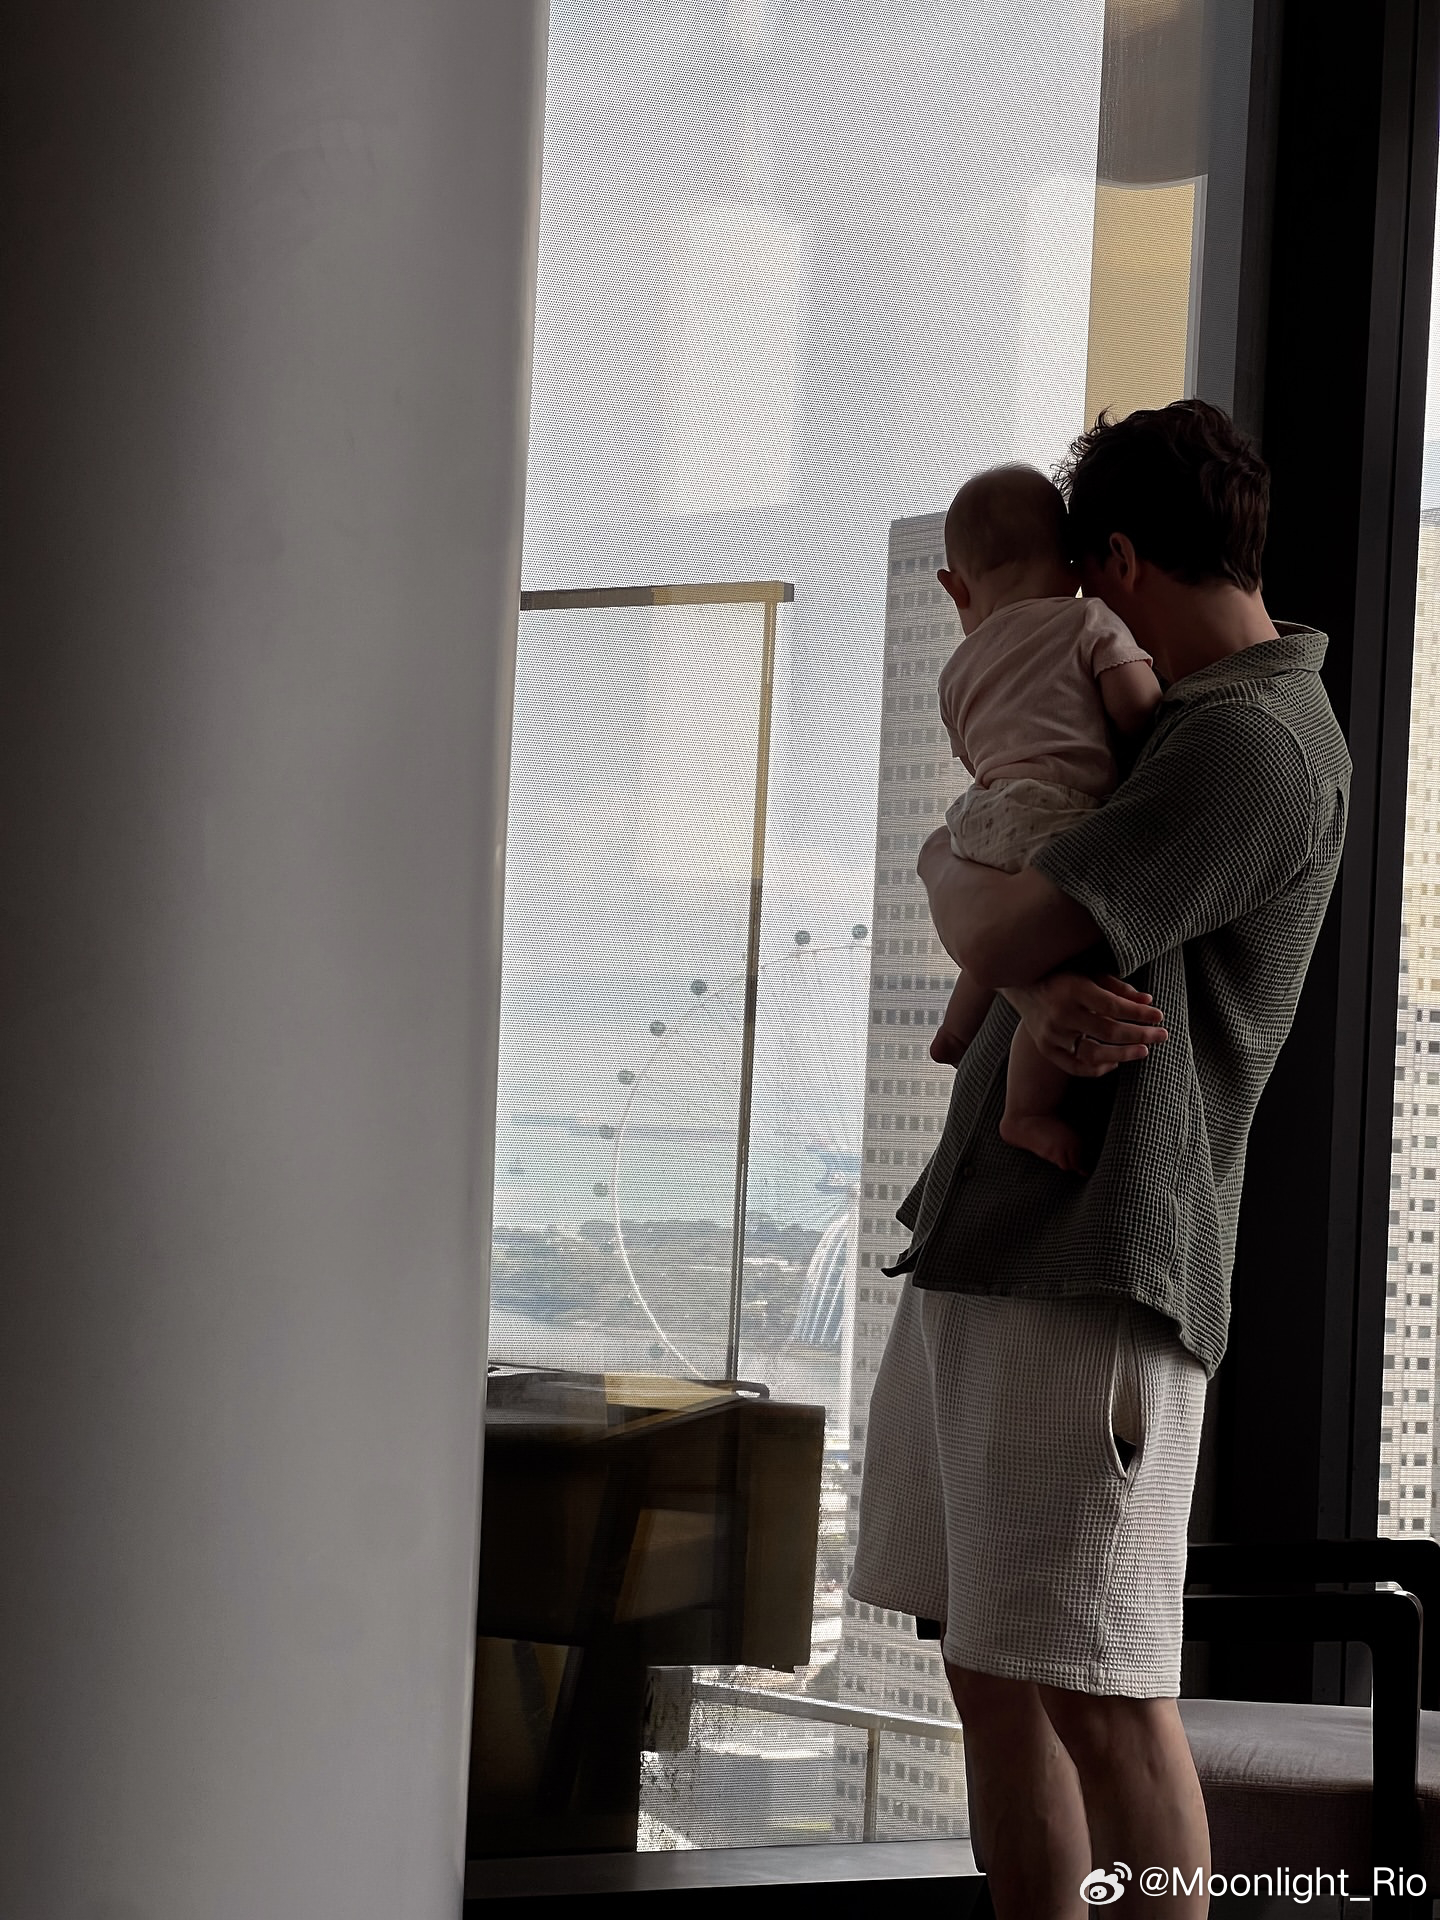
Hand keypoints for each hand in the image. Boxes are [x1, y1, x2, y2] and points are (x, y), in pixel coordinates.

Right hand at [1002, 971, 1166, 1076]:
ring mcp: (1051, 1035)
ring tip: (1144, 1051)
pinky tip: (1115, 1063)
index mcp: (1072, 989)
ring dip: (1123, 1055)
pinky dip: (1097, 1069)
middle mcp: (1060, 1014)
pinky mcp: (1045, 1049)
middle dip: (1139, 1034)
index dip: (1139, 1014)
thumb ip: (1117, 988)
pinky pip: (1075, 1067)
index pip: (1113, 1006)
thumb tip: (1148, 1003)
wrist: (1020, 987)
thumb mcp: (1089, 973)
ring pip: (1093, 1054)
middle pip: (1108, 1031)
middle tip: (1162, 1035)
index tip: (1159, 1016)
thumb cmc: (1062, 976)